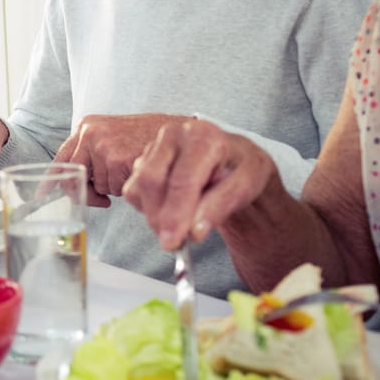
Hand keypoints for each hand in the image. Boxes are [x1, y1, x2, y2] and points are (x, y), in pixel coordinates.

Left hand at [56, 113, 189, 207]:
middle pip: (72, 177)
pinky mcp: (116, 159)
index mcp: (87, 127)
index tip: (40, 197)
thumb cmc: (148, 139)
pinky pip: (113, 189)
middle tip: (103, 200)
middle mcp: (89, 133)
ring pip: (97, 186)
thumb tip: (71, 185)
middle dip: (87, 193)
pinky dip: (126, 189)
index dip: (50, 182)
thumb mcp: (114, 139)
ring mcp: (102, 145)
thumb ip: (92, 156)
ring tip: (131, 171)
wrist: (181, 133)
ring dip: (113, 188)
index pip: (60, 159)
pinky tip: (138, 173)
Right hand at [121, 118, 277, 248]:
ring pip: (138, 189)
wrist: (229, 159)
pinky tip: (170, 207)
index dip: (175, 214)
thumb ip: (220, 207)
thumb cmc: (238, 170)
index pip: (182, 180)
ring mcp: (153, 147)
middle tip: (174, 243)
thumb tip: (194, 231)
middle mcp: (173, 135)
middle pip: (151, 181)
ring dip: (154, 215)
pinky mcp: (140, 161)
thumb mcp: (246, 186)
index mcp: (203, 136)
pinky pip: (132, 193)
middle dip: (159, 218)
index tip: (173, 242)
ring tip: (181, 221)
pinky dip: (148, 208)